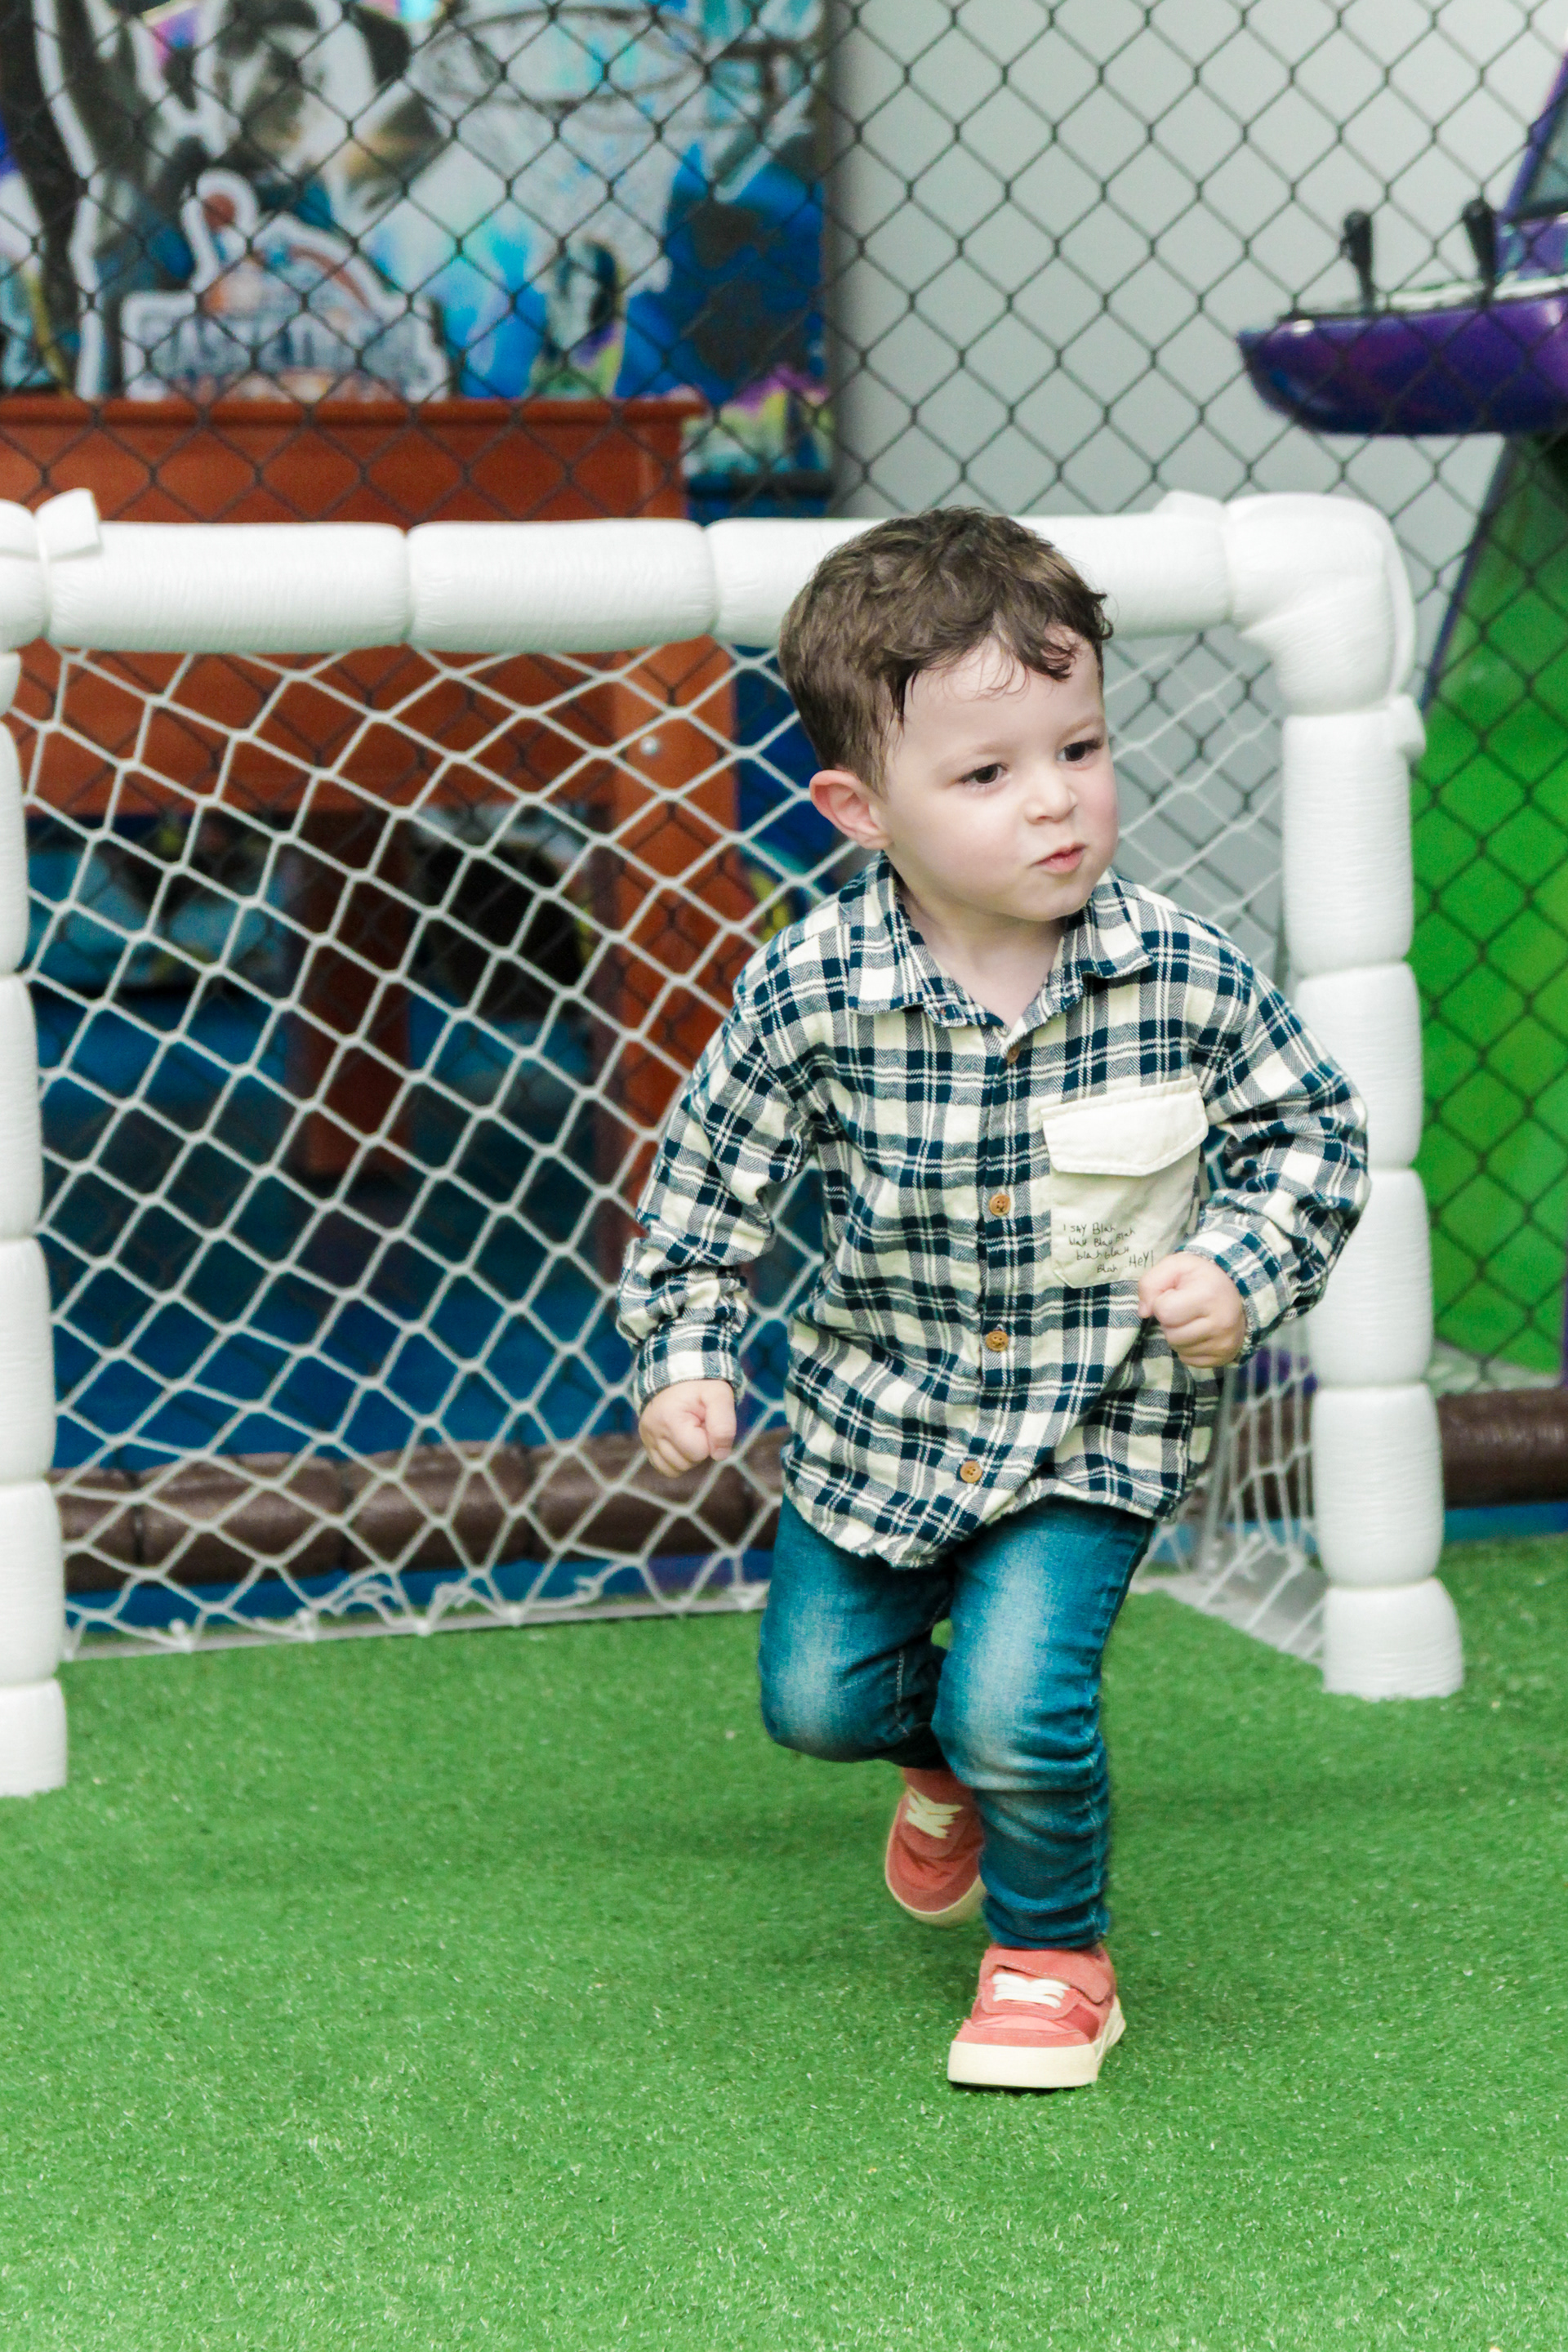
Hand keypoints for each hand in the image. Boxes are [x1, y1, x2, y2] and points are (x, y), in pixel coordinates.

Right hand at [638, 1379, 736, 1476]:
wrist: (677, 1375)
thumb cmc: (701, 1386)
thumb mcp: (719, 1395)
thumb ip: (724, 1424)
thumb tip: (720, 1455)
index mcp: (669, 1419)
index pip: (699, 1451)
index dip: (709, 1438)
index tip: (706, 1420)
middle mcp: (653, 1431)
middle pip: (687, 1463)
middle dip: (700, 1447)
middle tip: (698, 1424)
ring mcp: (647, 1438)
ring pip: (676, 1469)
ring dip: (689, 1455)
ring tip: (690, 1431)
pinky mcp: (646, 1444)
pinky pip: (664, 1468)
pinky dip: (677, 1460)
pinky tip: (682, 1442)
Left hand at [1137, 1253, 1246, 1369]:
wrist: (1236, 1289)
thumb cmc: (1201, 1276)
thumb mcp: (1175, 1266)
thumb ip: (1150, 1283)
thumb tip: (1144, 1312)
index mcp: (1208, 1296)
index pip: (1164, 1312)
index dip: (1162, 1302)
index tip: (1175, 1295)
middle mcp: (1221, 1323)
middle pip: (1170, 1334)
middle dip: (1169, 1321)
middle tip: (1183, 1308)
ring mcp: (1224, 1343)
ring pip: (1178, 1348)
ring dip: (1177, 1334)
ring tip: (1191, 1319)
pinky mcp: (1225, 1356)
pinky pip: (1189, 1360)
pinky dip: (1187, 1347)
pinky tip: (1198, 1332)